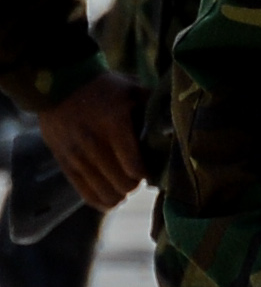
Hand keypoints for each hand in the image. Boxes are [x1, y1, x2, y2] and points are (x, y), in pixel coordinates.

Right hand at [35, 72, 146, 209]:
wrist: (59, 85)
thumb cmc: (104, 88)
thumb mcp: (132, 90)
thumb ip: (152, 109)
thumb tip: (176, 130)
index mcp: (114, 125)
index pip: (134, 167)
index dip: (147, 174)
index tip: (152, 169)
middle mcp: (93, 143)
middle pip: (122, 183)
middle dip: (135, 184)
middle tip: (138, 177)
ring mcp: (76, 155)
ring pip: (105, 192)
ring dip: (120, 193)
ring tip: (126, 186)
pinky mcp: (64, 162)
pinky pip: (84, 192)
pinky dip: (101, 200)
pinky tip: (112, 200)